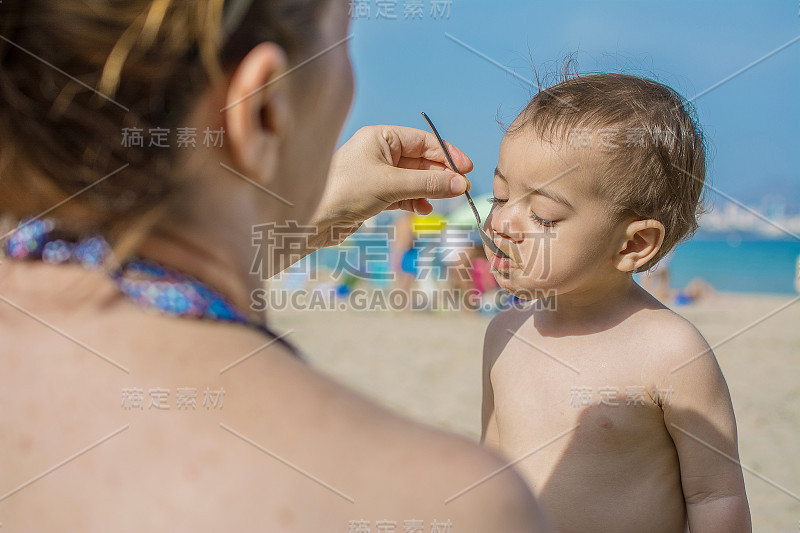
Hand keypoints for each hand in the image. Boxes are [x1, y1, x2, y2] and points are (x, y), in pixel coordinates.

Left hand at [310, 125, 472, 246]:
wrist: (312, 220)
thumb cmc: (345, 192)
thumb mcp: (391, 185)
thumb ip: (428, 184)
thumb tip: (461, 184)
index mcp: (380, 138)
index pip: (422, 141)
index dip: (447, 154)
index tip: (466, 169)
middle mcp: (378, 152)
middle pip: (420, 160)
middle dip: (441, 175)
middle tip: (462, 189)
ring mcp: (377, 174)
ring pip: (413, 179)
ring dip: (430, 189)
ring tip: (445, 200)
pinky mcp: (374, 195)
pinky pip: (403, 194)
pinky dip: (415, 200)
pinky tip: (423, 209)